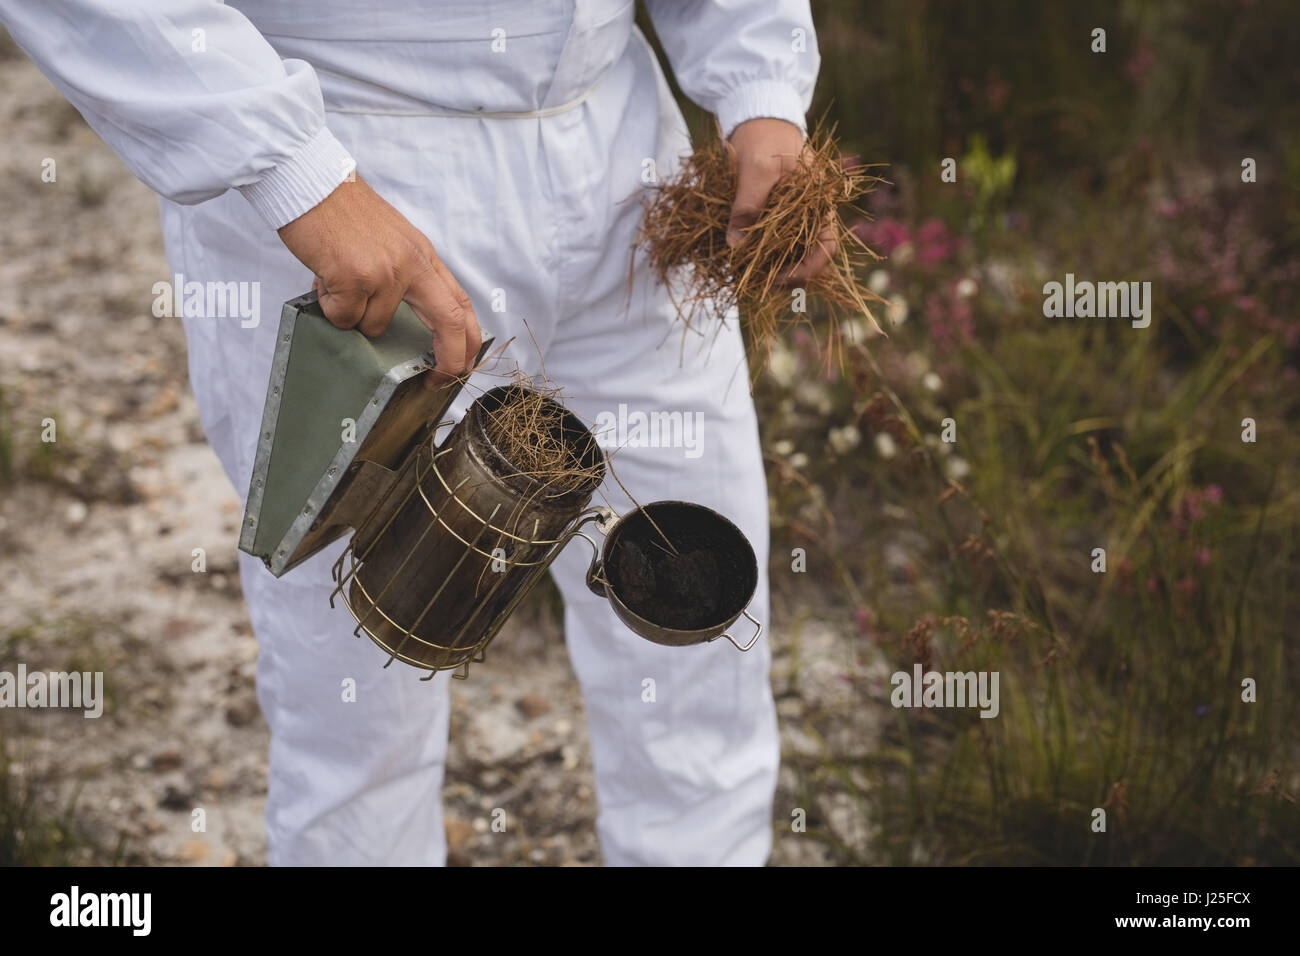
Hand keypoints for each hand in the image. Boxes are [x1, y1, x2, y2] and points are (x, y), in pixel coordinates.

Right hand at [277, 174, 481, 383]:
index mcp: (422, 255)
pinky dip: (329, 306)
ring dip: (351, 317)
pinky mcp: (356, 278)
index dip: (466, 339)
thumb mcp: (390, 240)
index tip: (459, 364)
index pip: (459, 302)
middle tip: (436, 380)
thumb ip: (401, 275)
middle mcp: (411, 263)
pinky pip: (343, 317)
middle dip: (449, 359)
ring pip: (374, 326)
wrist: (309, 182)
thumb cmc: (341, 211)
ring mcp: (386, 271)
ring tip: (335, 282)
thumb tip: (395, 318)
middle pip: (447, 321)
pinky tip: (323, 276)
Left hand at [725, 117, 837, 283]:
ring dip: (771, 268)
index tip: (778, 280)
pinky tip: (741, 257)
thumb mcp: (755, 168)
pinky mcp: (778, 215)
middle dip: (784, 276)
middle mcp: (813, 214)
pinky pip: (774, 243)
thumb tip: (735, 245)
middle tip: (754, 283)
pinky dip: (760, 254)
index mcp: (820, 203)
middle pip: (808, 257)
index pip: (827, 247)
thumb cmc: (764, 136)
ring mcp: (796, 216)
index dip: (807, 270)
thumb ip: (747, 205)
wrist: (759, 118)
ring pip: (790, 254)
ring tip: (745, 275)